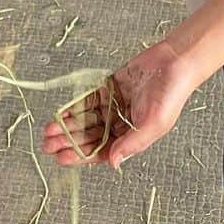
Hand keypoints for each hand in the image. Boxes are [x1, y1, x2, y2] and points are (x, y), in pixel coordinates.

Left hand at [41, 40, 195, 169]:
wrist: (175, 61)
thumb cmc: (171, 94)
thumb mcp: (153, 124)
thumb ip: (132, 143)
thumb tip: (113, 162)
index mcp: (134, 136)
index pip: (102, 151)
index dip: (81, 155)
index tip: (63, 158)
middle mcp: (123, 122)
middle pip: (91, 135)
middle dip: (70, 141)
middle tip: (48, 145)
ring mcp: (116, 104)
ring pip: (88, 118)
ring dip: (70, 124)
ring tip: (50, 129)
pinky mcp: (112, 86)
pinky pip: (91, 99)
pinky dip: (77, 106)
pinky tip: (64, 112)